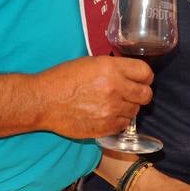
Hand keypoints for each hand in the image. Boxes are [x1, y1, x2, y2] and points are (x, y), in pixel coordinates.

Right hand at [37, 55, 152, 138]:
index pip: (145, 72)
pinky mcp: (105, 126)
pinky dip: (119, 120)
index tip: (141, 80)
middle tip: (131, 94)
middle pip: (146, 94)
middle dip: (141, 93)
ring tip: (113, 104)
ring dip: (128, 108)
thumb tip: (131, 74)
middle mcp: (115, 88)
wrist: (43, 101)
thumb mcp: (90, 63)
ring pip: (136, 111)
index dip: (145, 77)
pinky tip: (106, 114)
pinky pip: (124, 124)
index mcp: (111, 68)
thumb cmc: (62, 79)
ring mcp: (111, 109)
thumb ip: (114, 68)